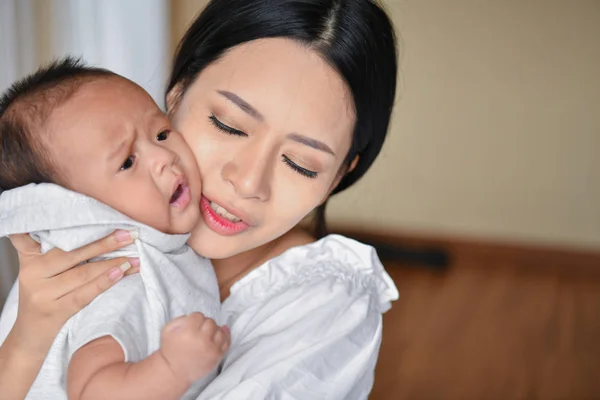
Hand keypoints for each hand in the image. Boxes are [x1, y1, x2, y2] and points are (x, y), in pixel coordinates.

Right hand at [8, 230, 139, 357]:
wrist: (29, 339)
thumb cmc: (44, 297)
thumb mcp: (41, 272)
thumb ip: (56, 251)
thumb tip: (97, 230)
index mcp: (30, 258)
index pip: (40, 235)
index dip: (61, 222)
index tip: (87, 211)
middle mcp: (33, 273)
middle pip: (73, 252)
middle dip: (105, 242)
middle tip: (130, 233)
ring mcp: (43, 293)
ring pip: (83, 272)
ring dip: (113, 263)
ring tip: (134, 256)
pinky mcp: (55, 311)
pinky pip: (85, 293)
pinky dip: (105, 281)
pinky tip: (121, 272)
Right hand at [160, 313, 229, 384]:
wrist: (174, 372)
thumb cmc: (170, 350)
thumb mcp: (167, 330)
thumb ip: (180, 319)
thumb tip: (194, 317)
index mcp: (189, 331)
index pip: (199, 316)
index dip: (194, 319)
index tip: (191, 325)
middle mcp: (202, 339)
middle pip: (210, 322)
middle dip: (203, 324)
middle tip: (197, 331)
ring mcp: (212, 348)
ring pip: (220, 330)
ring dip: (213, 330)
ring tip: (206, 335)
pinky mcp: (217, 356)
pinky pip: (227, 342)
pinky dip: (225, 336)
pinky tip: (219, 334)